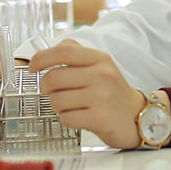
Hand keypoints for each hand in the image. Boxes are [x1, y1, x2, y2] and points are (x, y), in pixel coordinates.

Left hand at [29, 40, 146, 148]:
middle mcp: (102, 75)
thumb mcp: (101, 66)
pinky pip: (66, 118)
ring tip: (71, 106)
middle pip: (54, 78)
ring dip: (58, 106)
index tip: (32, 67)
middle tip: (52, 92)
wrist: (138, 117)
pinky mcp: (100, 118)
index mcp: (100, 59)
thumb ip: (76, 54)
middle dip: (46, 88)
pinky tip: (78, 117)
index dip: (41, 58)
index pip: (63, 52)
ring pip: (57, 100)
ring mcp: (101, 97)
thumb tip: (50, 50)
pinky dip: (67, 119)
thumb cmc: (113, 92)